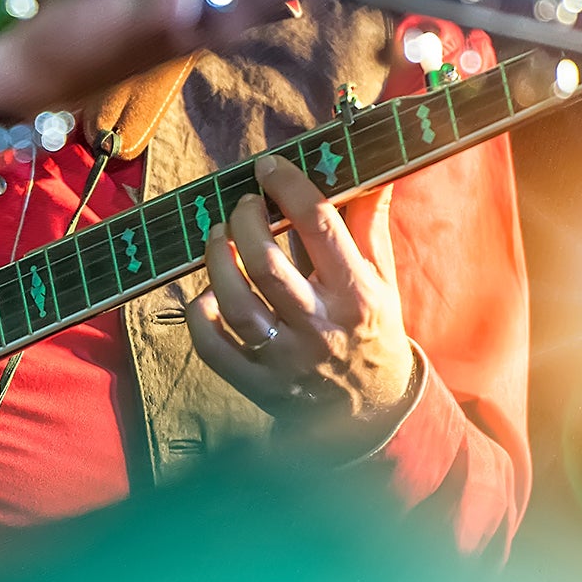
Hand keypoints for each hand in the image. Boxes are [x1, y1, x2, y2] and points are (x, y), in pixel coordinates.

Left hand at [185, 155, 414, 459]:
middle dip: (246, 222)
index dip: (288, 188)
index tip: (269, 168)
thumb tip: (371, 172)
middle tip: (244, 204)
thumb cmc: (372, 332)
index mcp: (356, 295)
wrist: (371, 413)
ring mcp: (285, 359)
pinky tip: (206, 294)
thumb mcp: (382, 280)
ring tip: (218, 235)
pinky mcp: (257, 383)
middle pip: (266, 264)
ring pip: (234, 304)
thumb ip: (369, 226)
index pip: (320, 227)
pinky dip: (199, 315)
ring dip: (216, 261)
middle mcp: (320, 328)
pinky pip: (212, 348)